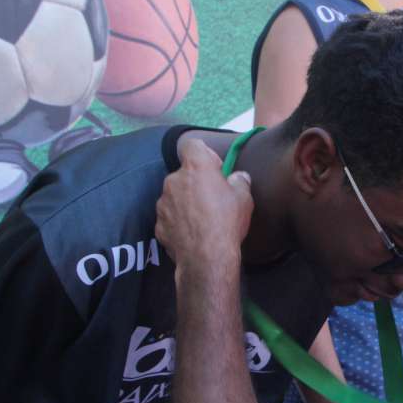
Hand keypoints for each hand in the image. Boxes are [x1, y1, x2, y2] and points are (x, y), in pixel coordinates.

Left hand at [155, 138, 252, 263]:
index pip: (192, 145)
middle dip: (195, 182)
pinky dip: (178, 221)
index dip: (204, 154)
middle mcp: (174, 180)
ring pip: (174, 195)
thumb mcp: (244, 198)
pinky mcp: (158, 224)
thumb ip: (240, 181)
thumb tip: (239, 177)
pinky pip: (169, 216)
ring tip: (202, 220)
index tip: (215, 169)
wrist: (206, 258)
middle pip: (184, 173)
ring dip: (185, 202)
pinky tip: (192, 233)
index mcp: (196, 168)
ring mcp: (162, 203)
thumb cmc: (226, 222)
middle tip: (212, 199)